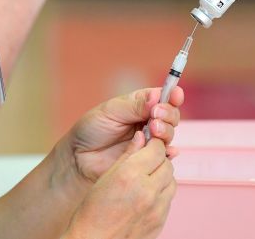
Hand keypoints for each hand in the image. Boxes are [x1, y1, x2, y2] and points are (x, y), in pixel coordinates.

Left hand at [65, 87, 183, 183]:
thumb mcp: (110, 111)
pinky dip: (169, 153)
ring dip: (166, 131)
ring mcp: (149, 142)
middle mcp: (148, 122)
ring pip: (169, 135)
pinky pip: (165, 157)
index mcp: (140, 105)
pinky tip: (167, 151)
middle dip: (168, 114)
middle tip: (156, 116)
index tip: (175, 94)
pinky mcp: (148, 160)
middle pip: (171, 116)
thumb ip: (134, 105)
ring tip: (154, 131)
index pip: (162, 98)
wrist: (78, 158)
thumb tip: (157, 96)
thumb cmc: (91, 130)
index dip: (172, 95)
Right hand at [65, 133, 174, 238]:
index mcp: (130, 175)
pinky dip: (161, 193)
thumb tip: (141, 136)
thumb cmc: (93, 209)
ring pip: (172, 181)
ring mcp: (157, 208)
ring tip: (145, 179)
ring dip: (162, 176)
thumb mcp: (106, 176)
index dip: (153, 144)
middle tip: (146, 160)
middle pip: (167, 164)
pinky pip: (168, 199)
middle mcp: (148, 191)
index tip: (148, 143)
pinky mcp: (160, 221)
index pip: (156, 149)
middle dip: (158, 159)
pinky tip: (146, 195)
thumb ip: (127, 154)